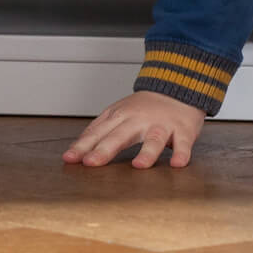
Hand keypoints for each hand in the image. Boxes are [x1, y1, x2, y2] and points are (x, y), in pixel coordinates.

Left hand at [62, 92, 204, 168]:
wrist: (177, 87)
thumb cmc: (144, 106)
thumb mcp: (118, 112)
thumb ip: (99, 130)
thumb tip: (75, 150)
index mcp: (120, 116)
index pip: (98, 133)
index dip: (83, 146)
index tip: (69, 159)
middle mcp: (139, 120)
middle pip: (120, 135)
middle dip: (104, 149)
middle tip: (90, 163)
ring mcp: (161, 125)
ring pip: (153, 139)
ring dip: (147, 152)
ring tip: (139, 166)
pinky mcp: (182, 130)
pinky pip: (182, 143)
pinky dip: (181, 153)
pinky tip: (177, 164)